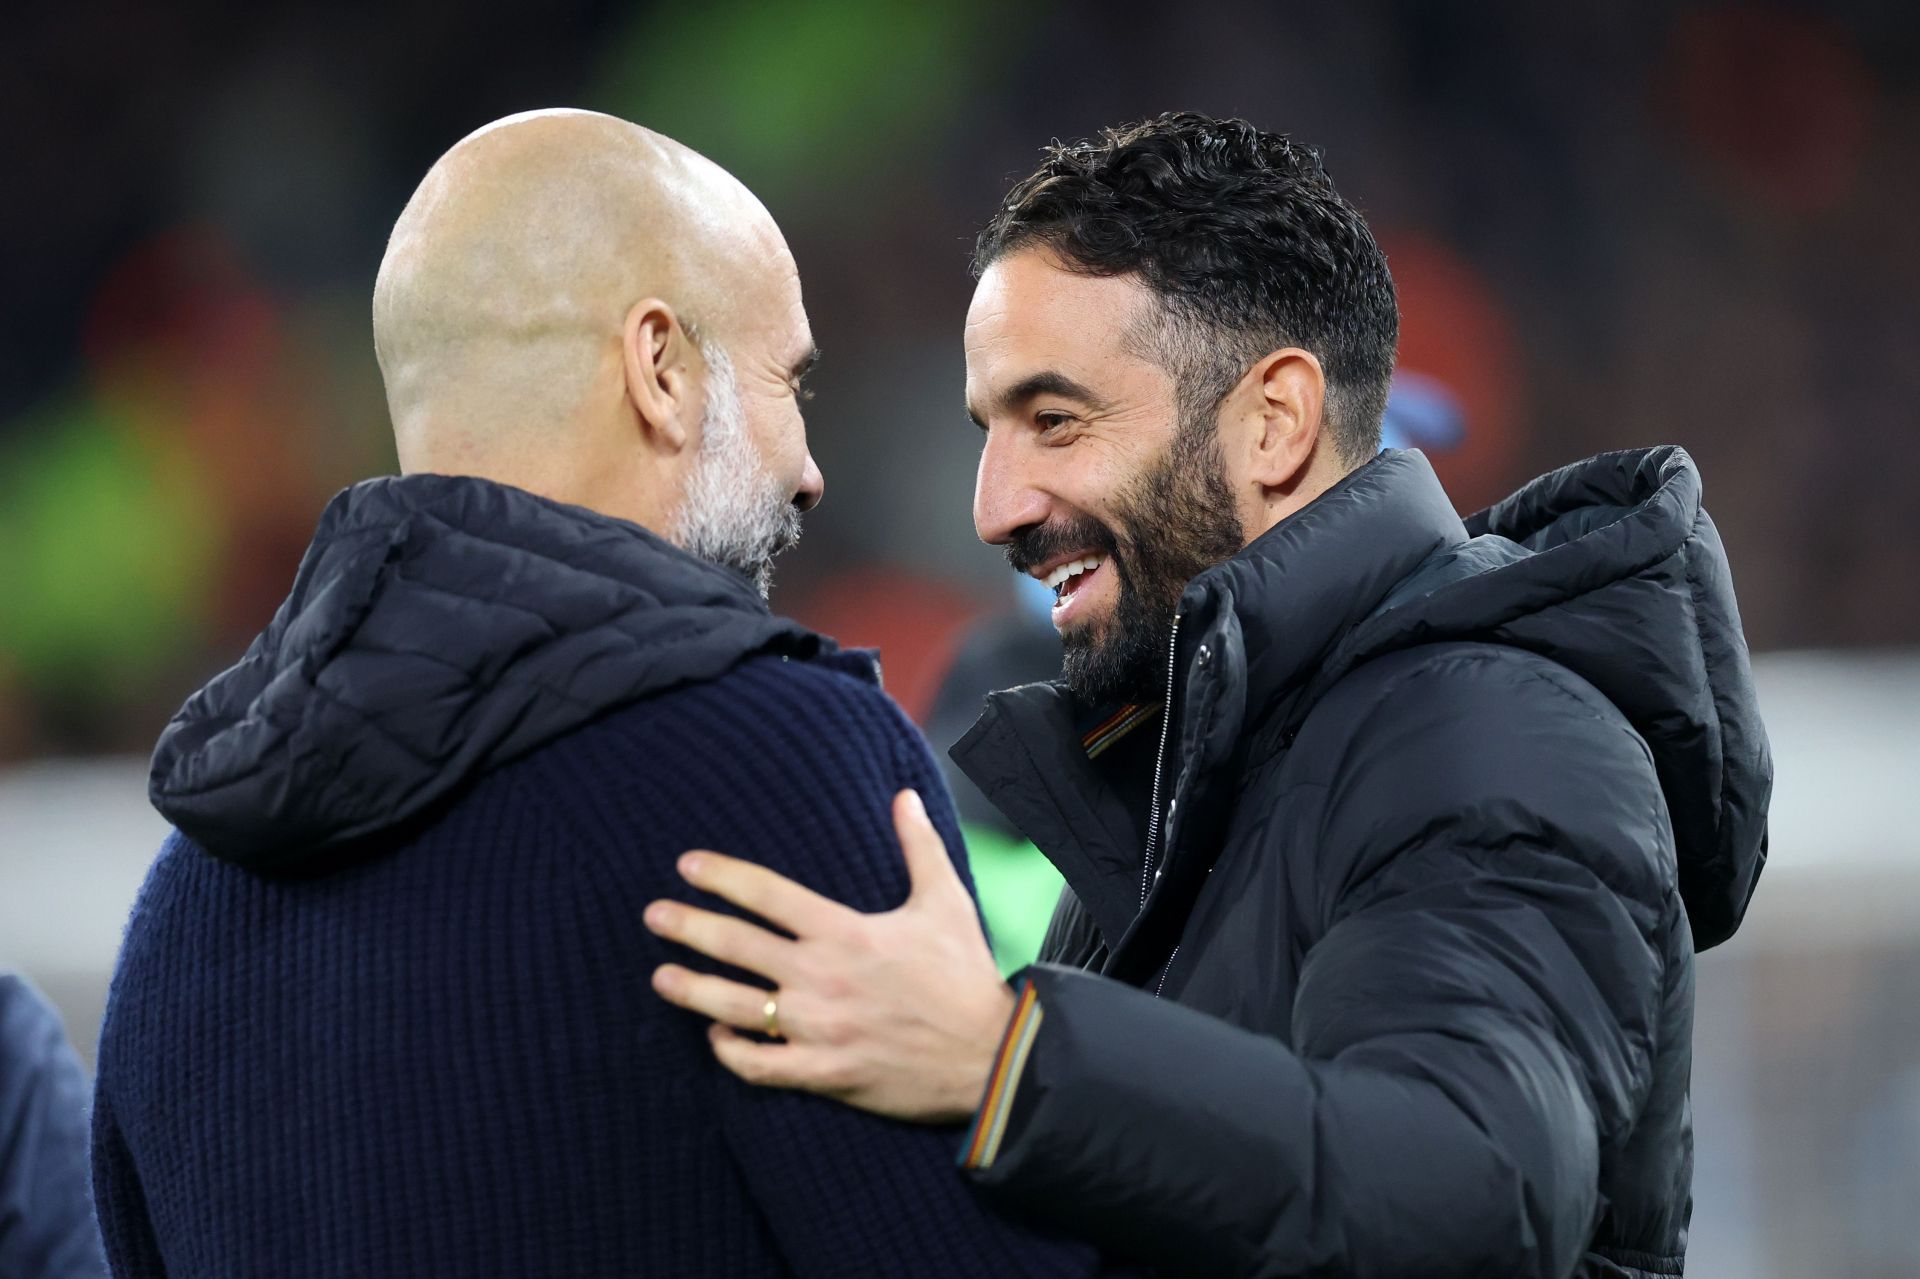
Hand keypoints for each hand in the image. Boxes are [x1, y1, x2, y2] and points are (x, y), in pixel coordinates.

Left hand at [644, 790, 1018, 1123]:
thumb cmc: (965, 976)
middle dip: (688, 927)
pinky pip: (760, 1064)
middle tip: (652, 915)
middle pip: (736, 946)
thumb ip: (917, 846)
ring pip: (734, 1007)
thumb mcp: (944, 902)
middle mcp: (822, 977)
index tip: (686, 865)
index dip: (721, 876)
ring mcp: (818, 1028)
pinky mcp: (823, 1072)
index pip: (767, 894)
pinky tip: (715, 1036)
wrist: (988, 1056)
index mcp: (845, 931)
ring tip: (661, 978)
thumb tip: (903, 795)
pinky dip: (731, 1051)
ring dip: (691, 991)